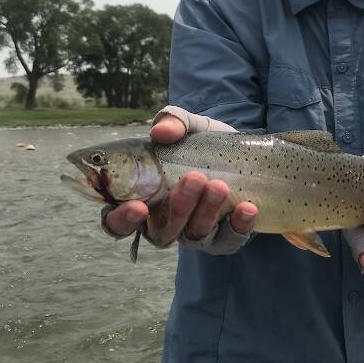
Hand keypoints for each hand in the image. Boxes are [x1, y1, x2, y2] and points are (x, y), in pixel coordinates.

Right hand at [103, 107, 257, 250]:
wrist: (244, 153)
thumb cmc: (202, 143)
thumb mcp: (189, 125)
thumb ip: (172, 121)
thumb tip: (160, 132)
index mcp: (141, 199)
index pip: (116, 221)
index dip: (121, 219)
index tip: (138, 205)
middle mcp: (163, 222)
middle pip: (160, 232)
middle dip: (178, 208)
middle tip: (195, 178)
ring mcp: (194, 234)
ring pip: (194, 235)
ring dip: (207, 211)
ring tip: (220, 184)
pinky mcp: (224, 238)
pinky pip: (228, 241)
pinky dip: (238, 226)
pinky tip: (248, 207)